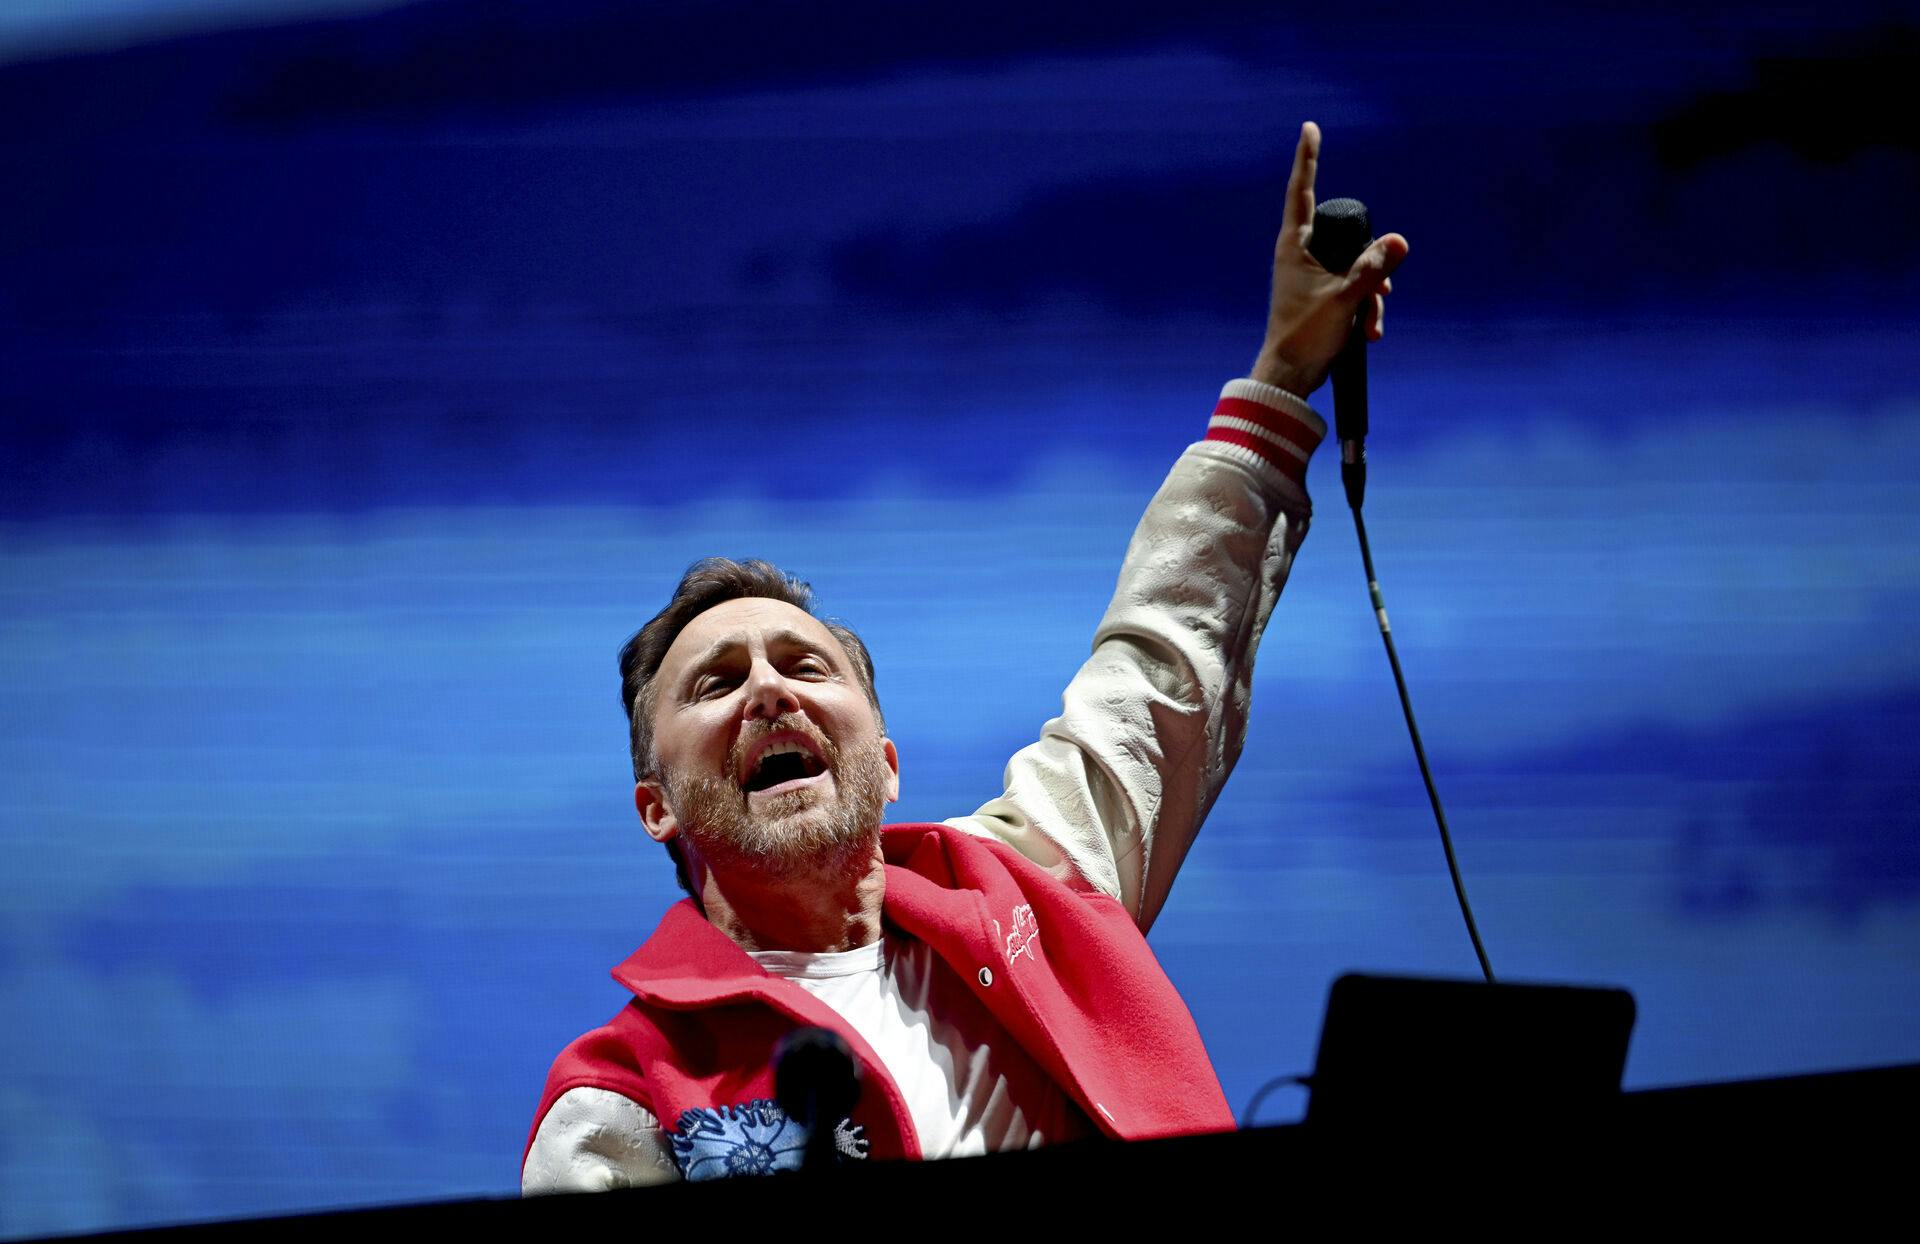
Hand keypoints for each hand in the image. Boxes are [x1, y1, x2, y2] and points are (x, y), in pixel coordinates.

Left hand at [1251, 121, 1407, 398]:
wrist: (1290, 378)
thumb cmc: (1306, 337)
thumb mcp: (1346, 299)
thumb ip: (1373, 268)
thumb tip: (1400, 239)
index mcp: (1294, 246)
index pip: (1300, 191)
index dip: (1308, 159)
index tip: (1309, 128)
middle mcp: (1300, 255)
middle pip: (1348, 237)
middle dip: (1373, 265)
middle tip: (1381, 292)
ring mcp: (1312, 276)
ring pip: (1356, 268)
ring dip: (1372, 295)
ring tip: (1371, 323)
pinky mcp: (1322, 296)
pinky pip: (1353, 289)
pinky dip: (1365, 308)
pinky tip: (1369, 334)